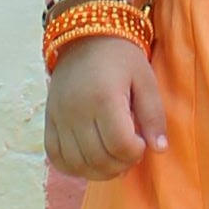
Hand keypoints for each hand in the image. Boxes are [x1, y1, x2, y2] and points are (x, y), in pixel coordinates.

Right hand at [44, 35, 167, 179]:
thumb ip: (154, 115)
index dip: (136, 152)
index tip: (142, 142)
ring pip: (77, 163)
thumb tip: (159, 149)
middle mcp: (77, 110)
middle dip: (121, 165)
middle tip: (130, 152)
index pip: (120, 144)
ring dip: (99, 171)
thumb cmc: (121, 57)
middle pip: (98, 159)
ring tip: (113, 159)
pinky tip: (90, 160)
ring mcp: (59, 117)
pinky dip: (73, 167)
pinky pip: (56, 157)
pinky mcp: (49, 120)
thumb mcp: (145, 78)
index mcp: (104, 97)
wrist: (85, 36)